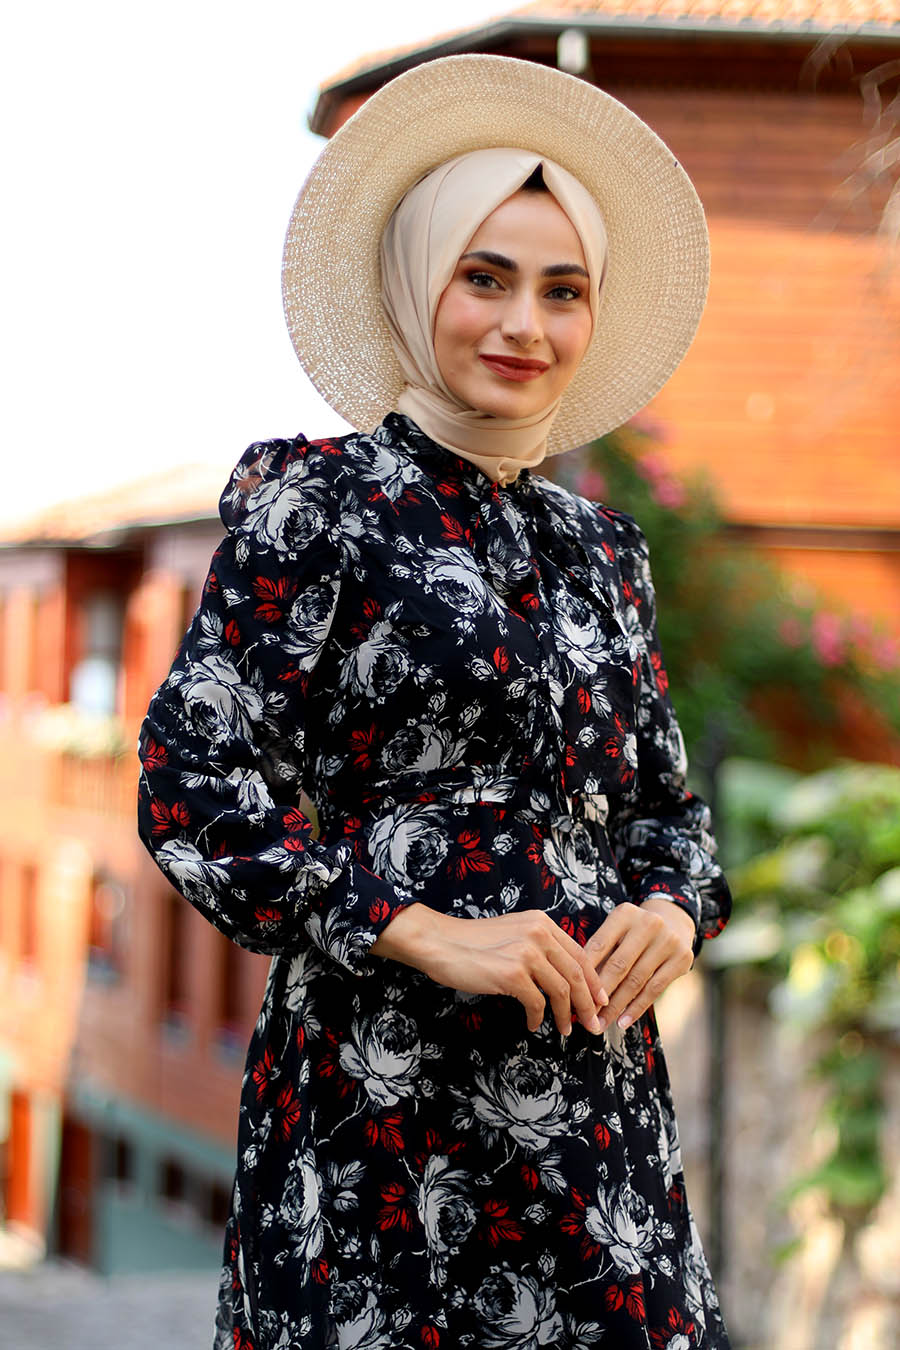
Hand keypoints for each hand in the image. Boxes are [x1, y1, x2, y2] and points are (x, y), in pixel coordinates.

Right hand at [371, 904, 607, 1036]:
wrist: (439, 942)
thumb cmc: (472, 943)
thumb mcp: (513, 933)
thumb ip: (539, 947)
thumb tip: (564, 979)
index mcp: (542, 922)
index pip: (579, 954)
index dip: (592, 981)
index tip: (598, 1001)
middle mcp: (539, 933)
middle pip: (576, 974)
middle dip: (587, 1004)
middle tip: (591, 1024)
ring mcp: (526, 953)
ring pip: (561, 991)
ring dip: (566, 1015)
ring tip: (565, 1030)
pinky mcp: (512, 974)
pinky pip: (537, 1003)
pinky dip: (538, 1018)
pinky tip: (532, 1024)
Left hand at [583, 898, 694, 1032]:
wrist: (674, 922)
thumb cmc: (634, 932)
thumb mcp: (617, 931)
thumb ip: (600, 954)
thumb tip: (577, 988)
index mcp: (625, 914)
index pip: (599, 945)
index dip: (586, 973)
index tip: (573, 995)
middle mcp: (649, 923)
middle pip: (618, 965)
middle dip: (600, 994)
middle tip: (585, 1015)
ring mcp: (668, 940)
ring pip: (636, 981)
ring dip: (616, 1006)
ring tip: (601, 1023)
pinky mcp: (682, 958)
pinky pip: (655, 989)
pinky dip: (637, 1008)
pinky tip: (623, 1021)